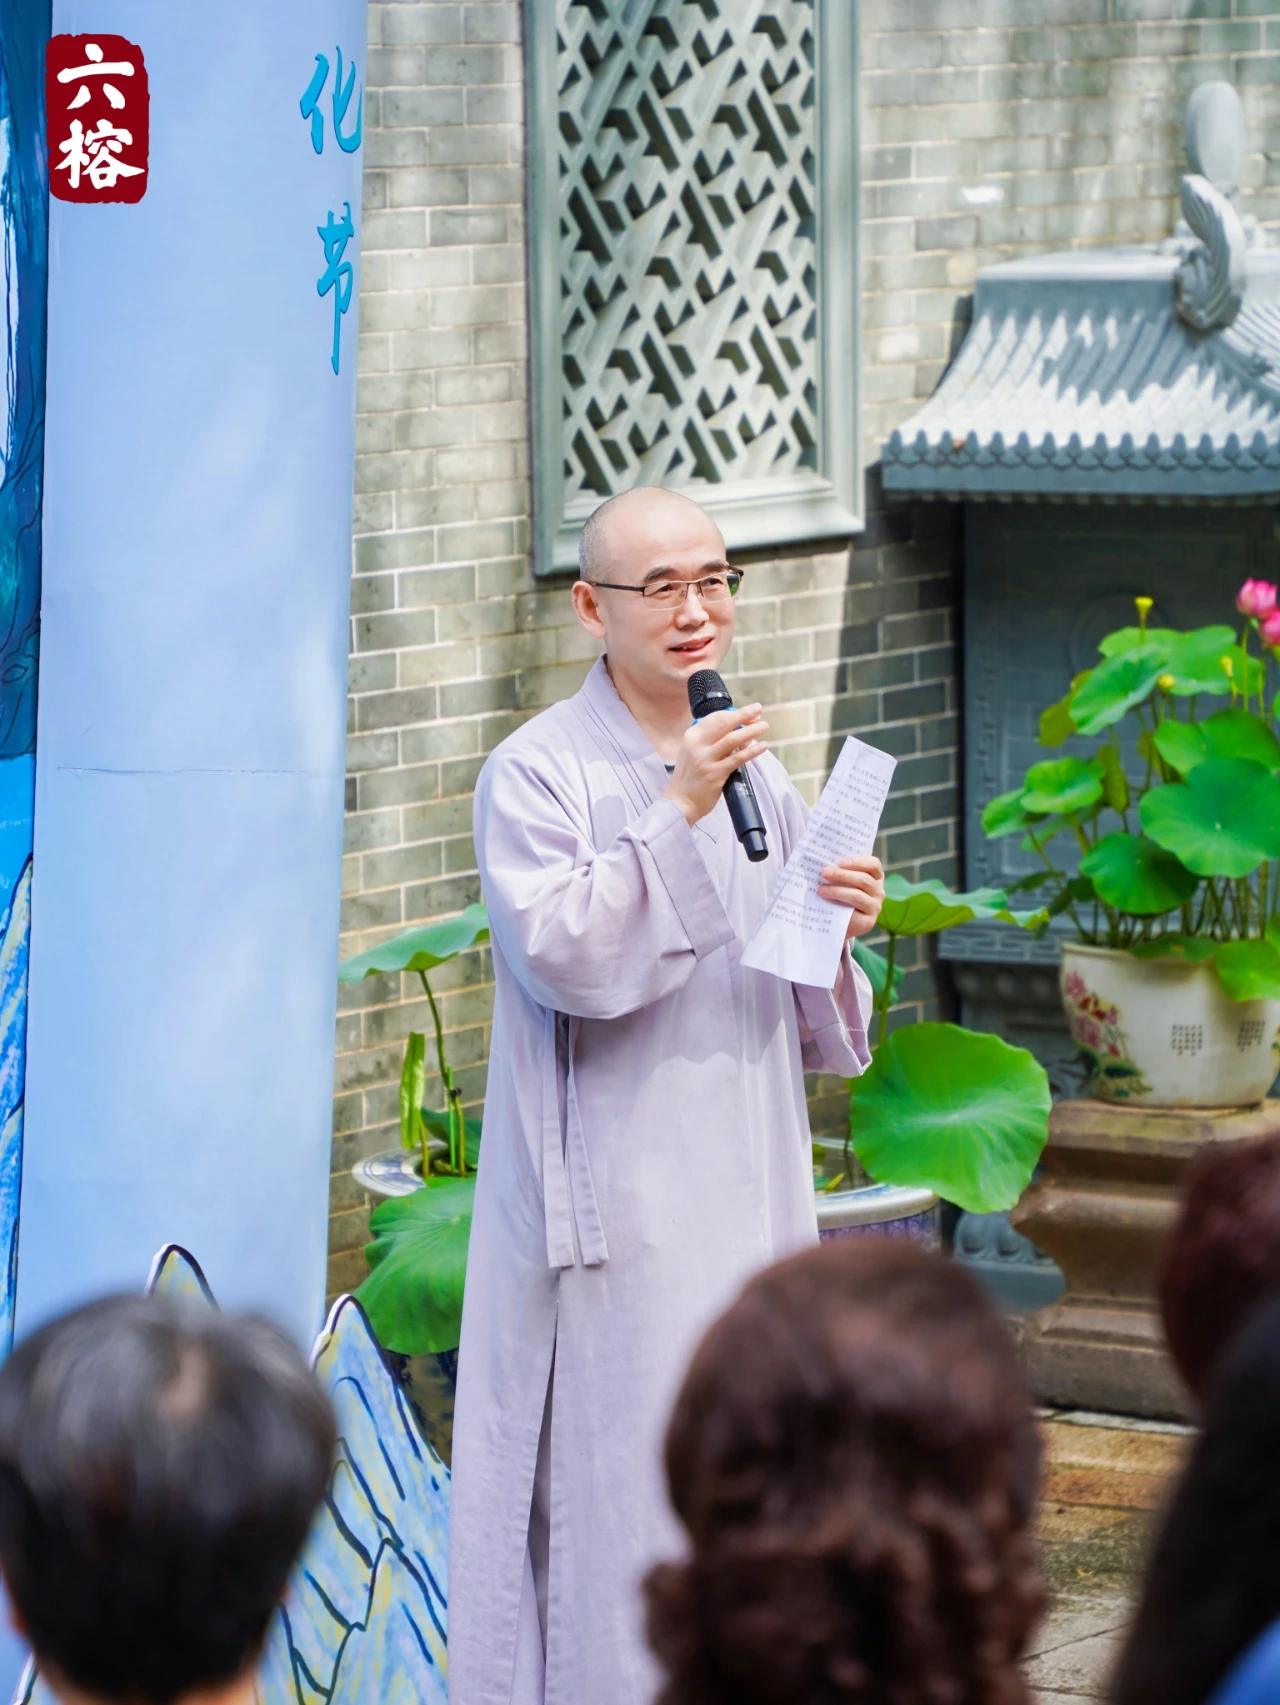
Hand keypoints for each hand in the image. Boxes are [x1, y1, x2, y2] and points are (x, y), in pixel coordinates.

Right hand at [663, 705, 768, 826]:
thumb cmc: (690, 778)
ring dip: (751, 731)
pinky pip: (737, 758)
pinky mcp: (715, 774)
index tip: (749, 713)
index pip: (715, 718)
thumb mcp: (694, 753)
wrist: (680, 802)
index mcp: (691, 737)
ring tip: (764, 727)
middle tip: (758, 709)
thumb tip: (741, 732)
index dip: (734, 713)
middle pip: (724, 723)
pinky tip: (762, 747)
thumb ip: (713, 742)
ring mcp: (706, 759)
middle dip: (743, 714)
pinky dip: (751, 751)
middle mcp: (697, 745)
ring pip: (732, 739)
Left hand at [818, 854, 884, 939]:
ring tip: (822, 889)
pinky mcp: (868, 922)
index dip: (857, 862)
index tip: (840, 862)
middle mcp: (878, 891)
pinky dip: (839, 906)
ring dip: (837, 891)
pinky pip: (854, 913)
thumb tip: (825, 865)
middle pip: (864, 880)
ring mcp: (875, 907)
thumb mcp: (843, 882)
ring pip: (857, 895)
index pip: (874, 865)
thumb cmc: (840, 897)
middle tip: (825, 873)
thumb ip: (840, 872)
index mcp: (875, 877)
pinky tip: (828, 903)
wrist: (838, 924)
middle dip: (842, 875)